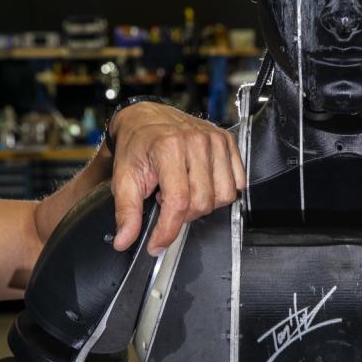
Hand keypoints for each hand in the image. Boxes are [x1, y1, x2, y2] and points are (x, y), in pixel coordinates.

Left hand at [107, 103, 245, 255]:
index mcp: (168, 148)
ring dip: (204, 203)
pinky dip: (220, 190)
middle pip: (203, 202)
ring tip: (185, 190)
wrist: (146, 118)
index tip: (157, 244)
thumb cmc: (137, 146)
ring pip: (224, 196)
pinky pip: (237, 182)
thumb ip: (126, 212)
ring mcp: (215, 140)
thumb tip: (124, 241)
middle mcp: (196, 141)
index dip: (168, 230)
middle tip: (167, 200)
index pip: (178, 202)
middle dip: (184, 214)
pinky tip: (201, 182)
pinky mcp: (227, 141)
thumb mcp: (124, 178)